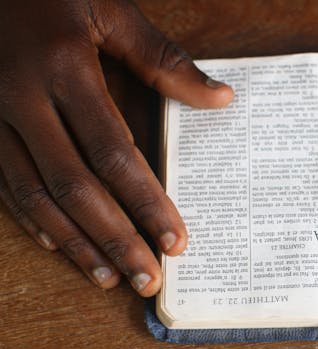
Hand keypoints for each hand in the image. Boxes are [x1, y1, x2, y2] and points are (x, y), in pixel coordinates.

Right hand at [0, 0, 232, 295]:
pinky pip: (4, 183)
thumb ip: (163, 58)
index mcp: (66, 71)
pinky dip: (33, 219)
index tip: (176, 241)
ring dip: (76, 242)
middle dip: (115, 239)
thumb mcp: (109, 10)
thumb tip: (222, 98)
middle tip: (149, 277)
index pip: (115, 153)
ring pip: (36, 194)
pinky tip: (63, 246)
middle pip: (75, 186)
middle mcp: (25, 100)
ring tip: (110, 279)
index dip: (147, 202)